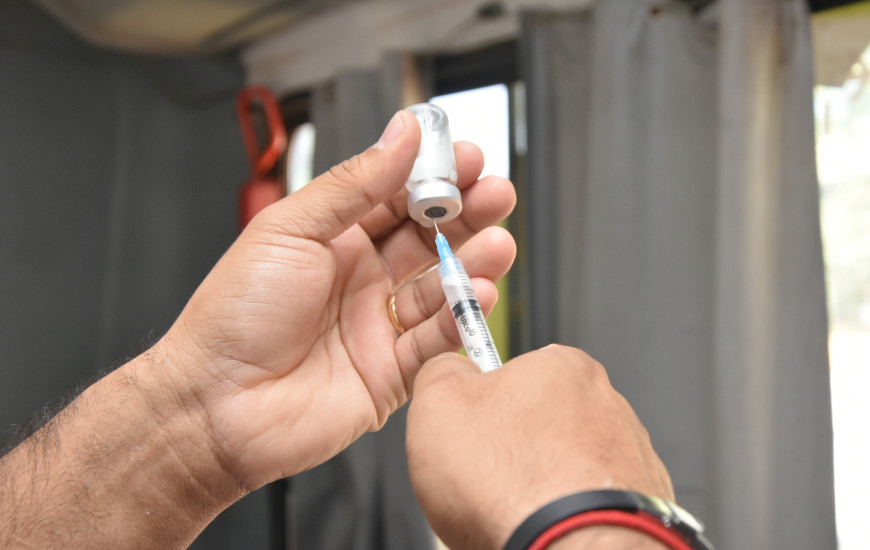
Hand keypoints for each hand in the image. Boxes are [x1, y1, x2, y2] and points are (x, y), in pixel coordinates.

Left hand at [155, 110, 516, 490]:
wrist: (214, 404)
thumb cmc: (234, 314)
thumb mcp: (291, 228)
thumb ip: (354, 184)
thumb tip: (402, 134)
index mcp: (333, 238)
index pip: (397, 196)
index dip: (434, 175)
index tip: (467, 157)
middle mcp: (361, 278)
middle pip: (429, 238)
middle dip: (467, 214)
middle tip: (497, 195)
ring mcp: (378, 324)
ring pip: (441, 286)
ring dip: (473, 263)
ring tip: (497, 245)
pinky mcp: (392, 371)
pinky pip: (438, 338)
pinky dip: (462, 316)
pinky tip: (477, 293)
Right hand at [405, 345, 673, 549]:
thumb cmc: (514, 486)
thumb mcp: (438, 404)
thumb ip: (441, 371)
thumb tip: (445, 368)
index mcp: (562, 365)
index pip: (509, 373)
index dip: (478, 407)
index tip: (465, 431)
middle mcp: (606, 403)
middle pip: (538, 421)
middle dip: (510, 448)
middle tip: (483, 476)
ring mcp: (629, 454)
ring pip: (562, 464)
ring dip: (538, 482)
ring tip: (512, 507)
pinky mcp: (639, 502)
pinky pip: (586, 500)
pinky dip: (566, 512)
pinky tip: (541, 524)